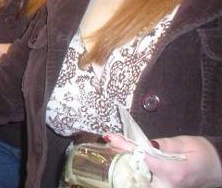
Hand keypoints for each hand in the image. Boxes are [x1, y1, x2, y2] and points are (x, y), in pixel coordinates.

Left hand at [105, 133, 221, 187]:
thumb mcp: (184, 143)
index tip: (111, 138)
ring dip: (124, 165)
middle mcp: (166, 184)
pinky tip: (125, 160)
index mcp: (172, 171)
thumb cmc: (202, 153)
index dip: (125, 147)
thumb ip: (163, 144)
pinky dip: (133, 171)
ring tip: (114, 149)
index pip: (142, 158)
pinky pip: (143, 182)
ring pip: (137, 179)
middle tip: (109, 144)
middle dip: (120, 159)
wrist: (216, 168)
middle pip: (135, 173)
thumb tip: (143, 143)